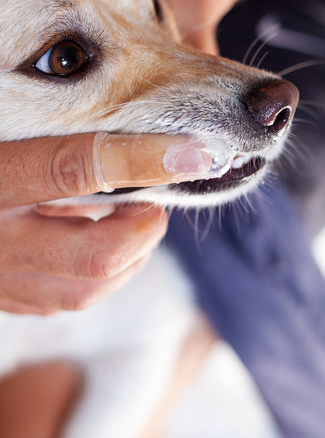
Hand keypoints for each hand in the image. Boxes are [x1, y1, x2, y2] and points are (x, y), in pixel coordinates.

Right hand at [0, 132, 213, 314]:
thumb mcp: (9, 138)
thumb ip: (60, 141)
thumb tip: (128, 138)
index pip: (73, 169)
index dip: (141, 160)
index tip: (192, 153)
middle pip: (96, 256)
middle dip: (143, 232)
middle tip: (151, 204)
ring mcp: (0, 279)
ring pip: (85, 290)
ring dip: (127, 256)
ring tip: (129, 222)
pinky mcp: (4, 299)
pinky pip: (62, 299)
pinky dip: (95, 272)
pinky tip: (94, 241)